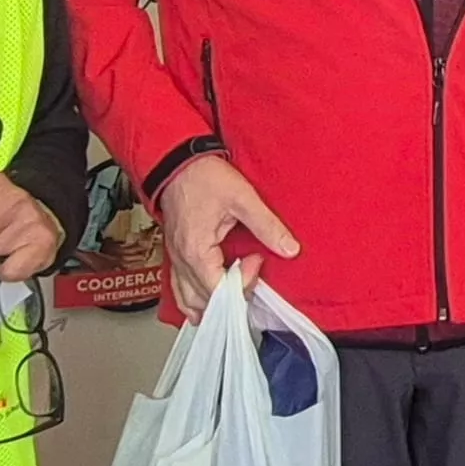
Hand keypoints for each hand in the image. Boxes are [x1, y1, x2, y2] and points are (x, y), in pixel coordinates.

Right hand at [157, 155, 300, 322]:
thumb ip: (267, 225)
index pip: (221, 290)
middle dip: (233, 294)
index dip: (245, 282)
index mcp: (197, 252)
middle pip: (206, 301)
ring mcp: (175, 259)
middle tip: (250, 269)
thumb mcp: (242, 197)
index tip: (257, 258)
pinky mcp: (175, 253)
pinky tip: (205, 304)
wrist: (175, 160)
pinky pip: (179, 288)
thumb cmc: (203, 177)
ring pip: (188, 301)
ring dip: (212, 304)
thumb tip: (290, 248)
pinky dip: (193, 299)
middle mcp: (182, 261)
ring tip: (234, 295)